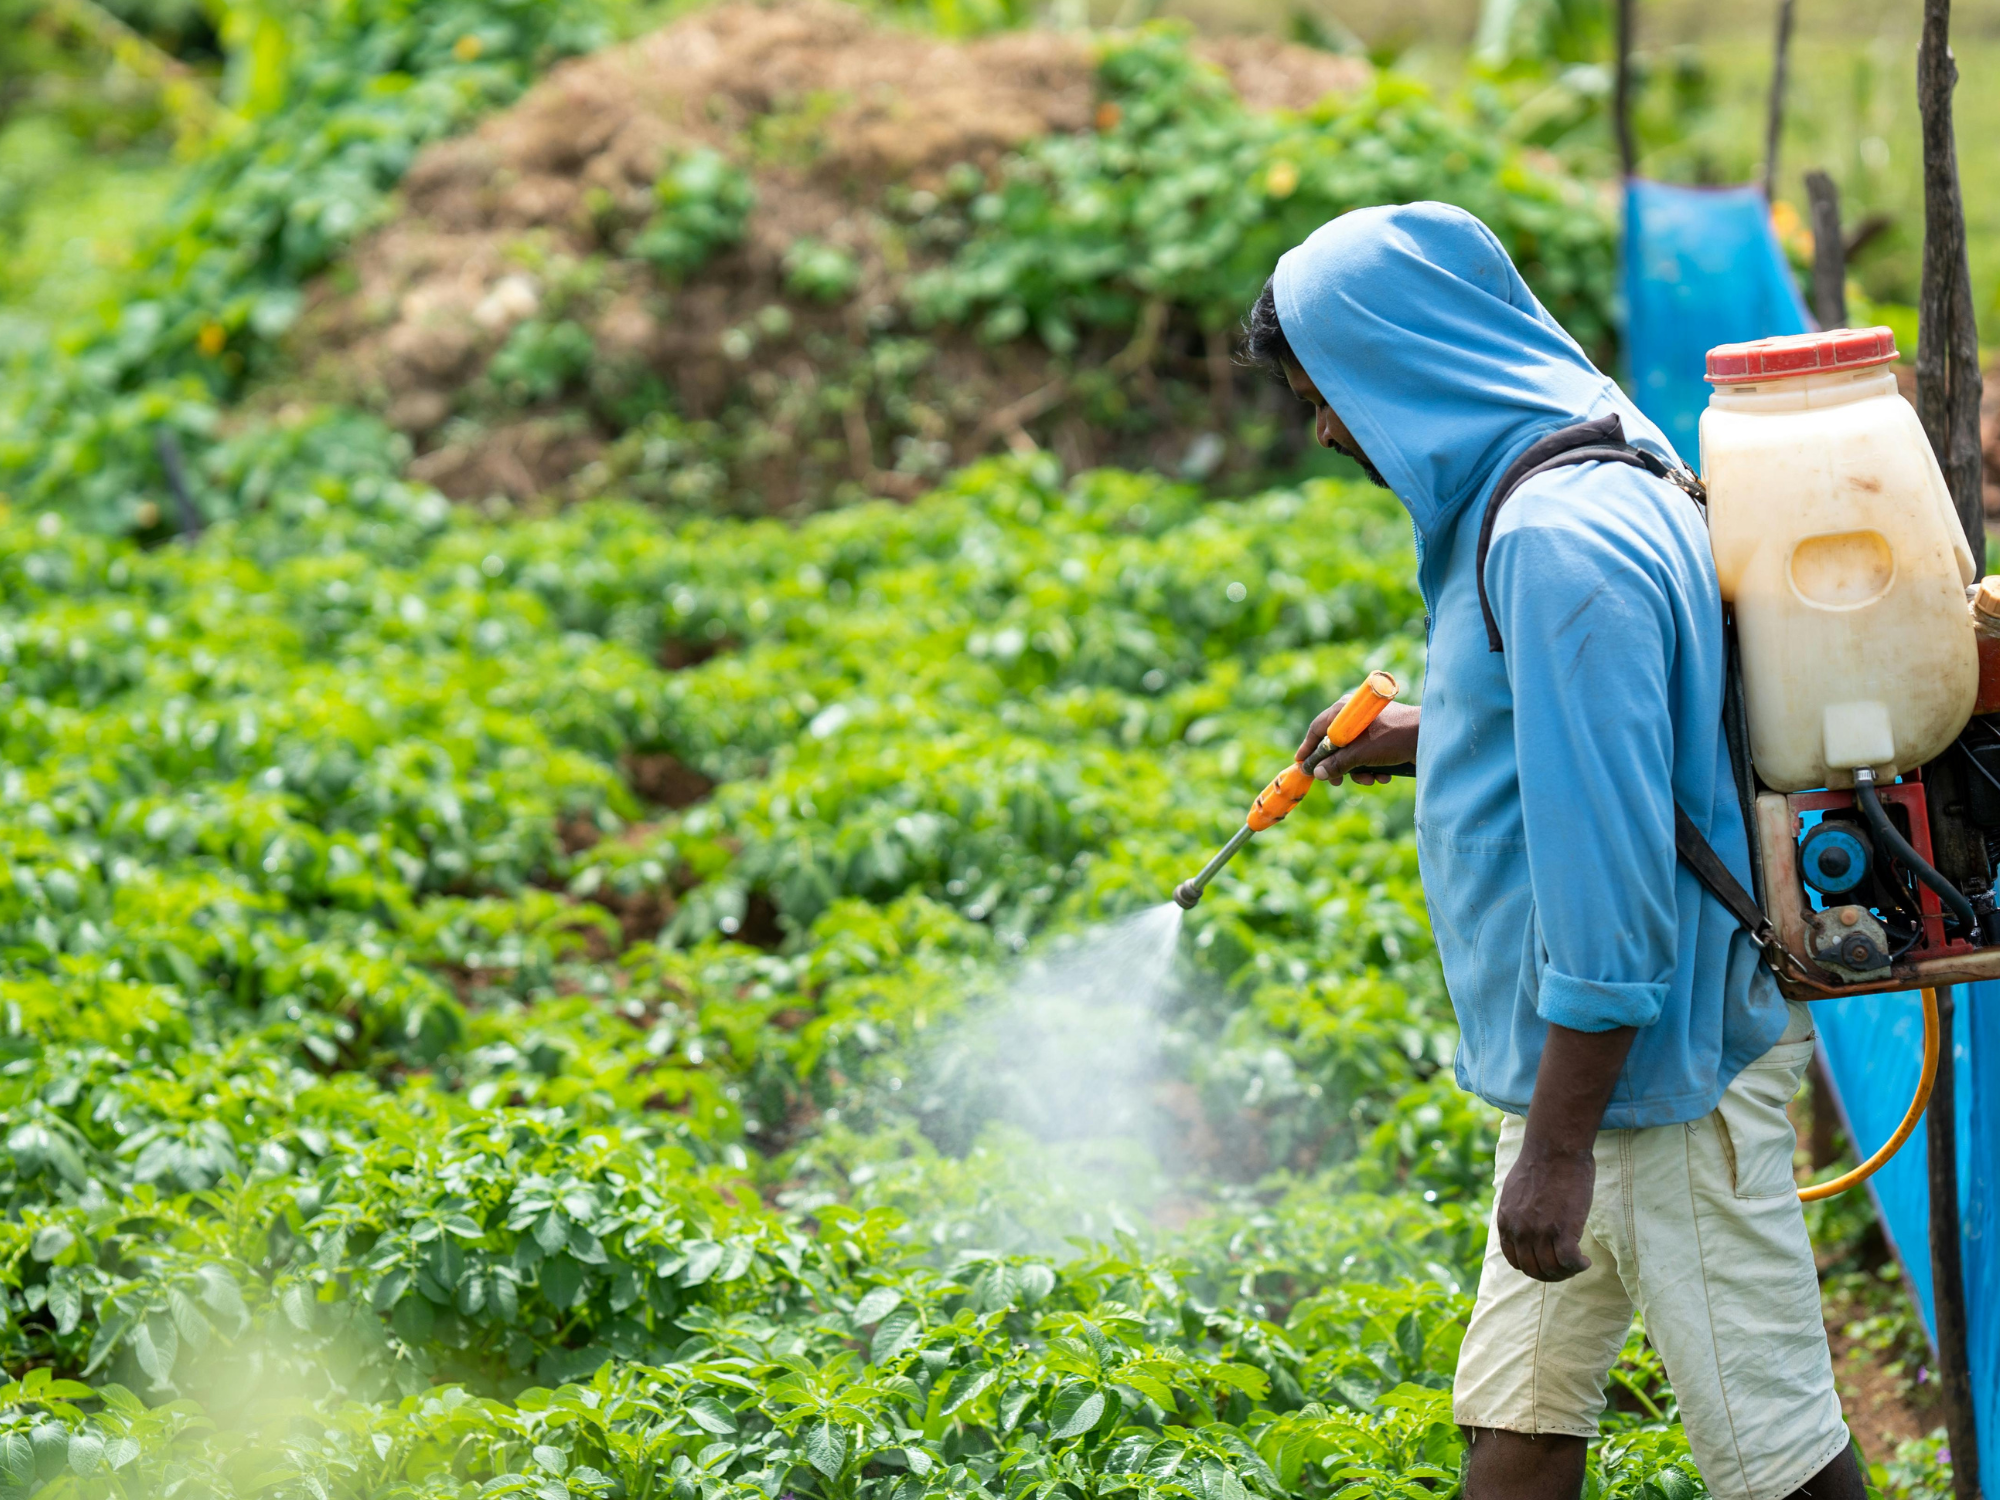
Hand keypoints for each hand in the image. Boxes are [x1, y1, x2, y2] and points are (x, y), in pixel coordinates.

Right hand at [1296, 696, 1419, 784]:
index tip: (1301, 764)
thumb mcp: (1362, 754)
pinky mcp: (1383, 738)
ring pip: (1352, 754)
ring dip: (1359, 771)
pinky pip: (1368, 755)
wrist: (1431, 738)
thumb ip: (1337, 764)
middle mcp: (1356, 716)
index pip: (1318, 728)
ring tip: (1370, 779)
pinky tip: (1384, 776)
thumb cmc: (1394, 738)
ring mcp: (1370, 727)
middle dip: (1339, 767)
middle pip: (1335, 745)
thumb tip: (1316, 773)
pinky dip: (1372, 768)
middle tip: (1336, 783)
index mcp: (1346, 710)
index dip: (1308, 748)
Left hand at [1494, 1021, 1634, 1283]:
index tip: (1548, 1262)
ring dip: (1567, 1272)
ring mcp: (1540, 1231)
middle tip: (1567, 1267)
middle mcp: (1519, 1229)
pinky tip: (1586, 1260)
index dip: (1533, 1267)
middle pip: (1533, 1270)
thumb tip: (1522, 1223)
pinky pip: (1569, 1262)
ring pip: (1552, 1270)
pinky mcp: (1563, 1229)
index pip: (1515, 1261)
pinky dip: (1578, 1266)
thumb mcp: (1515, 1190)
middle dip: (1551, 1274)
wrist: (1554, 1147)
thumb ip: (1515, 1211)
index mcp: (1506, 1220)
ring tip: (1578, 1263)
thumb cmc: (1540, 1163)